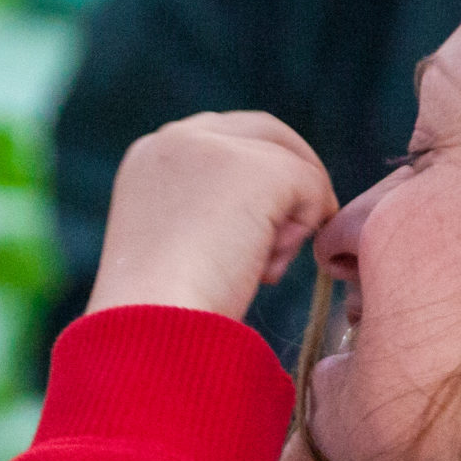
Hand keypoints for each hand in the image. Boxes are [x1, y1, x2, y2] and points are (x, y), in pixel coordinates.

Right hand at [87, 112, 337, 320]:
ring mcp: (217, 147)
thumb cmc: (161, 310)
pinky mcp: (257, 169)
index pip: (225, 138)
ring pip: (292, 165)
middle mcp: (177, 138)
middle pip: (266, 136)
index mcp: (150, 156)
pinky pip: (311, 186)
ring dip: (292, 219)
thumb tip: (262, 213)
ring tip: (260, 272)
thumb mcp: (171, 244)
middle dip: (290, 184)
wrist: (150, 325)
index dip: (259, 176)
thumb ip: (204, 210)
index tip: (268, 224)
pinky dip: (305, 229)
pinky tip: (270, 269)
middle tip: (292, 239)